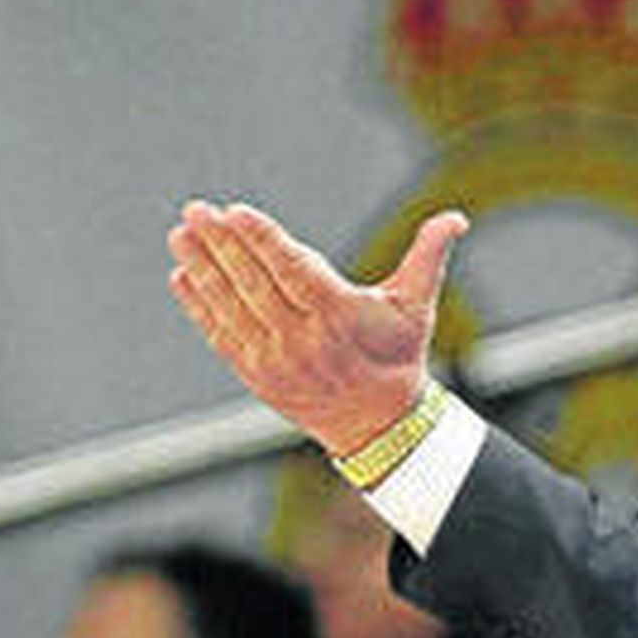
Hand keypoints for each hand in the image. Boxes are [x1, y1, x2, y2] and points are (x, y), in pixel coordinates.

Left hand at [167, 197, 467, 456]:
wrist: (379, 426)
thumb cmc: (398, 357)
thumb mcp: (418, 306)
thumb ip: (429, 255)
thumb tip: (457, 218)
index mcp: (340, 316)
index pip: (294, 271)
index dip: (263, 241)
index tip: (236, 212)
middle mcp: (303, 340)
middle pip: (254, 285)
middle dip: (221, 245)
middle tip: (196, 210)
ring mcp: (276, 360)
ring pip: (231, 308)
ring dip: (202, 269)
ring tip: (181, 235)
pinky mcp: (257, 376)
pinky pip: (222, 336)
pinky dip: (200, 307)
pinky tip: (183, 277)